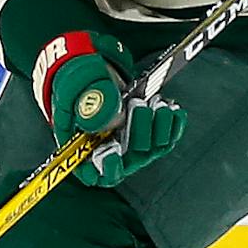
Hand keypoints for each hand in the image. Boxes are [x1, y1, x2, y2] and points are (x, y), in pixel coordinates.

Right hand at [35, 31, 183, 187]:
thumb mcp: (76, 87)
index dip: (106, 168)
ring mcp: (129, 148)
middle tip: (137, 104)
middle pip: (129, 159)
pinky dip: (172, 124)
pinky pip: (166, 139)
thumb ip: (89, 103)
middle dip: (137, 131)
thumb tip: (110, 120)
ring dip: (158, 126)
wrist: (94, 74)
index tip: (113, 151)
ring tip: (156, 102)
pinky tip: (171, 107)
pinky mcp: (148, 138)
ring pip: (151, 149)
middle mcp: (106, 154)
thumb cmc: (77, 83)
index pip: (93, 173)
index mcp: (80, 149)